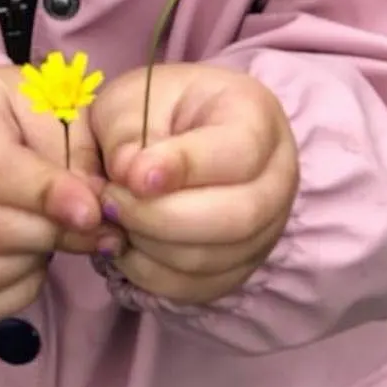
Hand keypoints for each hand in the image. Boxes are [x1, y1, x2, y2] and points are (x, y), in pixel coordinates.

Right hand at [0, 64, 107, 324]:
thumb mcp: (51, 111)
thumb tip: (93, 214)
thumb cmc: (12, 118)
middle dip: (44, 237)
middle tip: (83, 231)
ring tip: (49, 245)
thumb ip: (76, 156)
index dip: (48, 197)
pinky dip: (2, 299)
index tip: (92, 213)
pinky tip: (26, 269)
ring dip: (23, 270)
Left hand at [89, 63, 298, 305]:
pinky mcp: (238, 266)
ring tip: (113, 216)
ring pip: (213, 259)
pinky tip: (124, 243)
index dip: (184, 168)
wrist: (170, 129)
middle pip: (236, 218)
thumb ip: (125, 134)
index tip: (134, 175)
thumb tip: (124, 184)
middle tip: (111, 199)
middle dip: (159, 217)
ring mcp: (264, 229)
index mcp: (257, 117)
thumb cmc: (154, 106)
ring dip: (148, 246)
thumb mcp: (131, 98)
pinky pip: (196, 287)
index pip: (238, 152)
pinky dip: (149, 273)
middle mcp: (276, 178)